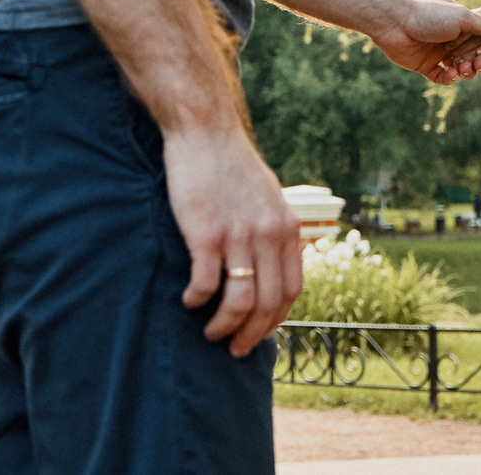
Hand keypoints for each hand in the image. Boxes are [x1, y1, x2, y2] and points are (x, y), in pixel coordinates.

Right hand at [162, 125, 302, 356]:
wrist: (205, 130)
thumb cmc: (231, 163)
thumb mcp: (269, 195)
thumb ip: (275, 228)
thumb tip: (275, 262)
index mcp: (287, 228)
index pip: (292, 290)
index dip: (276, 319)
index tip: (260, 332)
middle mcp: (268, 235)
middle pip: (269, 304)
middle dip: (253, 335)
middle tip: (236, 349)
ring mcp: (238, 235)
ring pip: (239, 301)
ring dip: (225, 326)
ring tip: (211, 333)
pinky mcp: (206, 233)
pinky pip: (206, 283)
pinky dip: (197, 300)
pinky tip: (189, 300)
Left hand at [371, 0, 480, 84]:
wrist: (395, 22)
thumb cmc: (430, 14)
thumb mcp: (462, 17)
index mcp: (461, 25)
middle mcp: (451, 40)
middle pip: (474, 57)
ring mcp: (437, 53)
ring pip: (460, 69)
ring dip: (466, 71)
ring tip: (463, 68)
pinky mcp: (424, 66)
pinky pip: (442, 78)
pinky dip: (450, 78)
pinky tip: (451, 74)